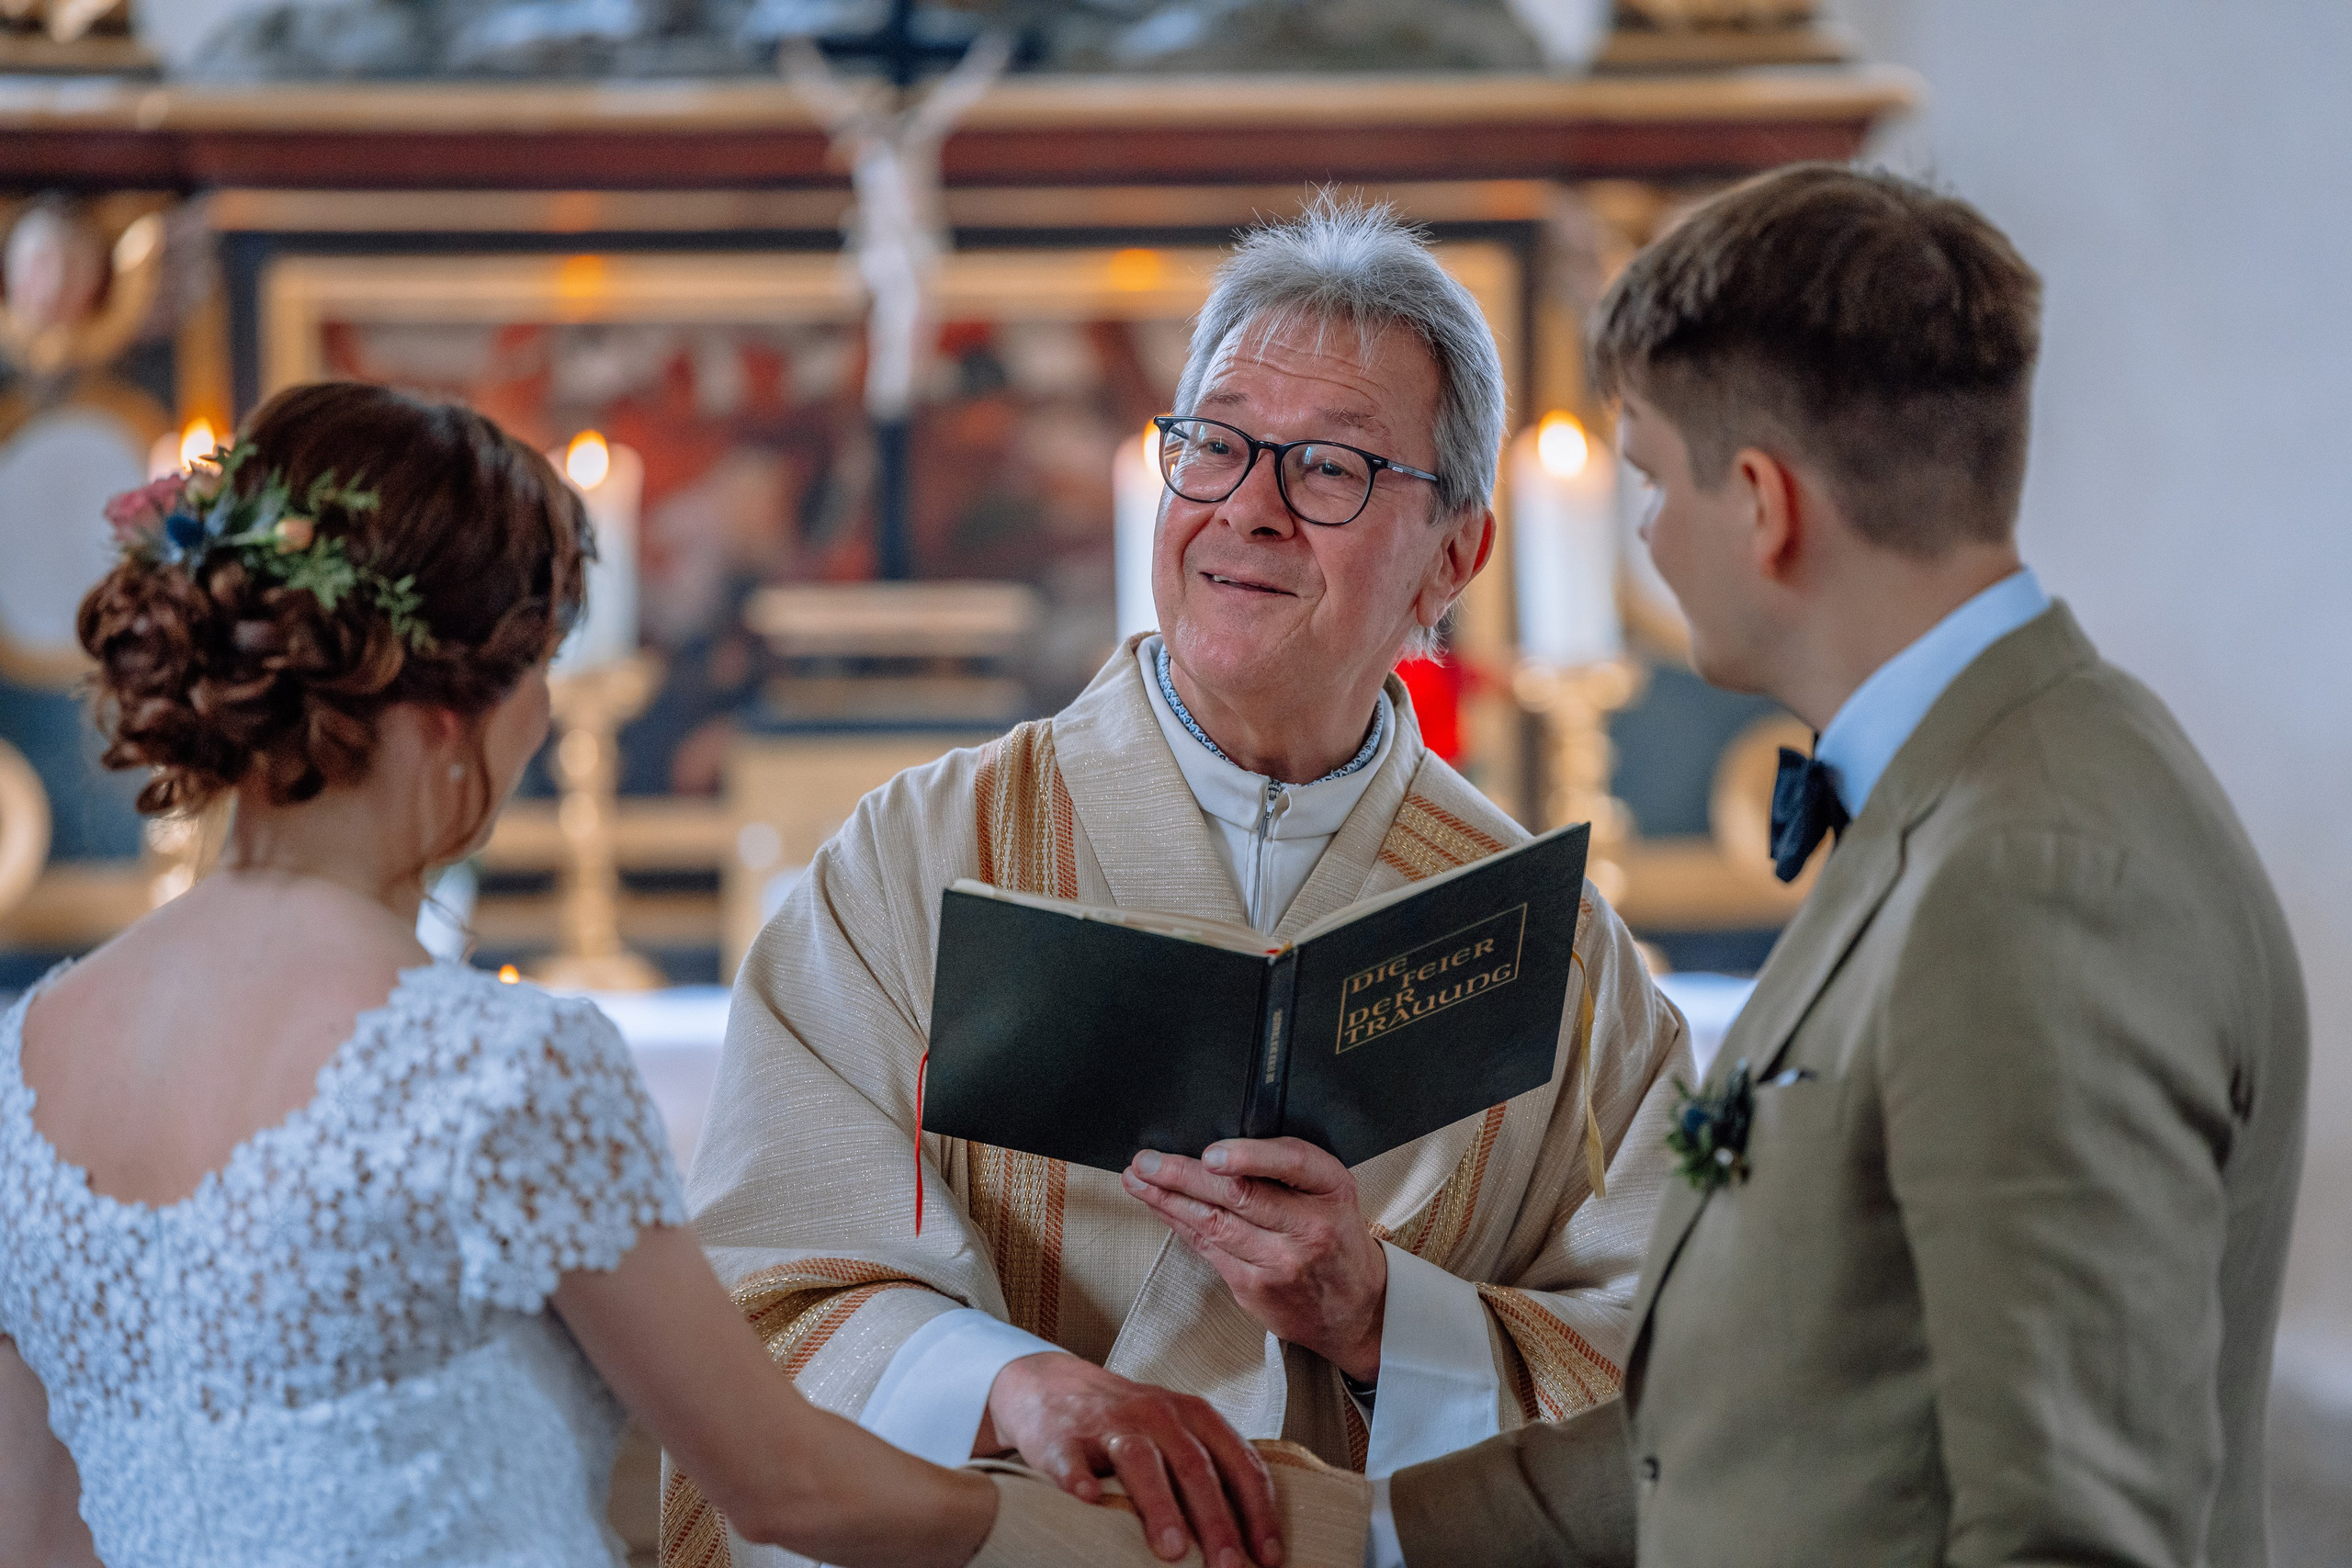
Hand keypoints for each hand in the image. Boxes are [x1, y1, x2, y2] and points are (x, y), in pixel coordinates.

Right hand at [978, 1351, 1282, 1567]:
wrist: (1051, 1385)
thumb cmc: (1127, 1422)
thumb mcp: (1176, 1432)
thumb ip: (1209, 1469)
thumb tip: (1249, 1540)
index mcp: (1194, 1416)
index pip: (1239, 1463)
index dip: (1258, 1511)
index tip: (1269, 1557)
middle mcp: (1157, 1414)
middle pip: (1194, 1466)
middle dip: (1216, 1520)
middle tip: (1230, 1567)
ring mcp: (1109, 1424)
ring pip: (1140, 1460)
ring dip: (1160, 1505)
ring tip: (1174, 1551)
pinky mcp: (1062, 1437)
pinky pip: (1071, 1458)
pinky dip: (1078, 1477)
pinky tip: (1088, 1498)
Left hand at [1121, 1139, 1387, 1382]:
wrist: (1355, 1308)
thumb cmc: (1336, 1236)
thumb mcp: (1331, 1191)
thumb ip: (1287, 1168)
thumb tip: (1217, 1147)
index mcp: (1332, 1190)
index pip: (1292, 1164)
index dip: (1247, 1157)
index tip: (1211, 1154)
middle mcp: (1308, 1227)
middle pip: (1239, 1196)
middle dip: (1184, 1175)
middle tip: (1147, 1161)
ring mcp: (1280, 1262)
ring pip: (1214, 1224)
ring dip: (1167, 1199)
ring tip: (1137, 1180)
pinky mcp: (1254, 1287)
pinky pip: (1207, 1248)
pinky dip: (1178, 1224)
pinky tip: (1159, 1207)